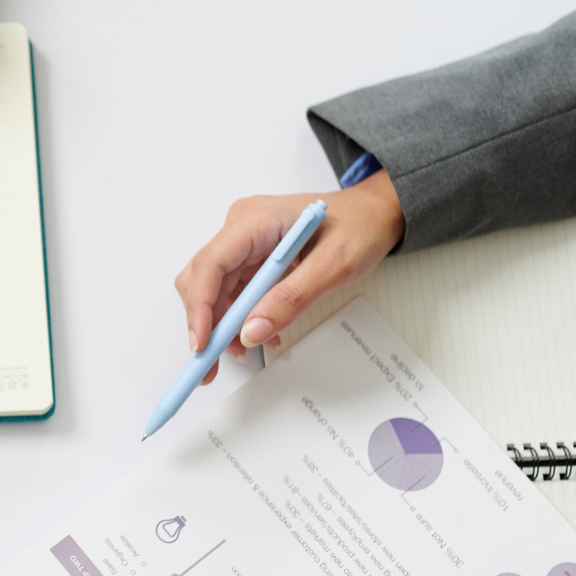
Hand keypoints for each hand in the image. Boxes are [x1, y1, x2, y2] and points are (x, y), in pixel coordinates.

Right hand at [173, 170, 404, 384]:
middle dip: (205, 323)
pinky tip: (260, 330)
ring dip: (223, 324)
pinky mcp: (250, 256)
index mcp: (256, 220)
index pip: (211, 264)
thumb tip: (251, 331)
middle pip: (203, 279)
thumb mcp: (334, 265)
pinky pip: (232, 290)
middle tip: (211, 363)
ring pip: (213, 289)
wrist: (375, 212)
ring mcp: (243, 241)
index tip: (203, 343)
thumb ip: (291, 299)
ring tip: (246, 349)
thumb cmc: (360, 227)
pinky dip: (240, 316)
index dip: (200, 307)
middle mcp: (241, 227)